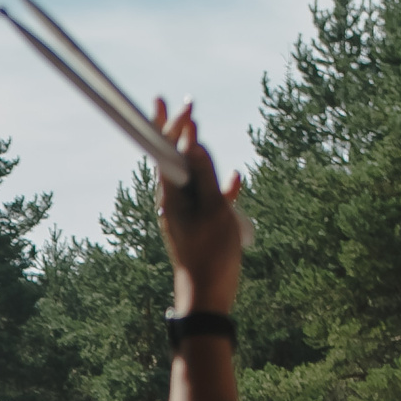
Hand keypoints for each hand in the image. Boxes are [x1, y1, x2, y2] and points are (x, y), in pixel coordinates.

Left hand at [150, 100, 245, 314]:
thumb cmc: (210, 255)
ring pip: (193, 175)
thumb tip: (193, 144)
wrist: (206, 297)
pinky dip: (219, 185)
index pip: (165, 151)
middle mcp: (173, 201)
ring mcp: (185, 213)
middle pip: (174, 159)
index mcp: (172, 196)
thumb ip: (205, 176)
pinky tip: (235, 178)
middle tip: (184, 106)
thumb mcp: (213, 210)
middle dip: (180, 132)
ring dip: (200, 154)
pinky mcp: (198, 224)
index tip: (175, 104)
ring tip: (198, 132)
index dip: (170, 125)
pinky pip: (208, 198)